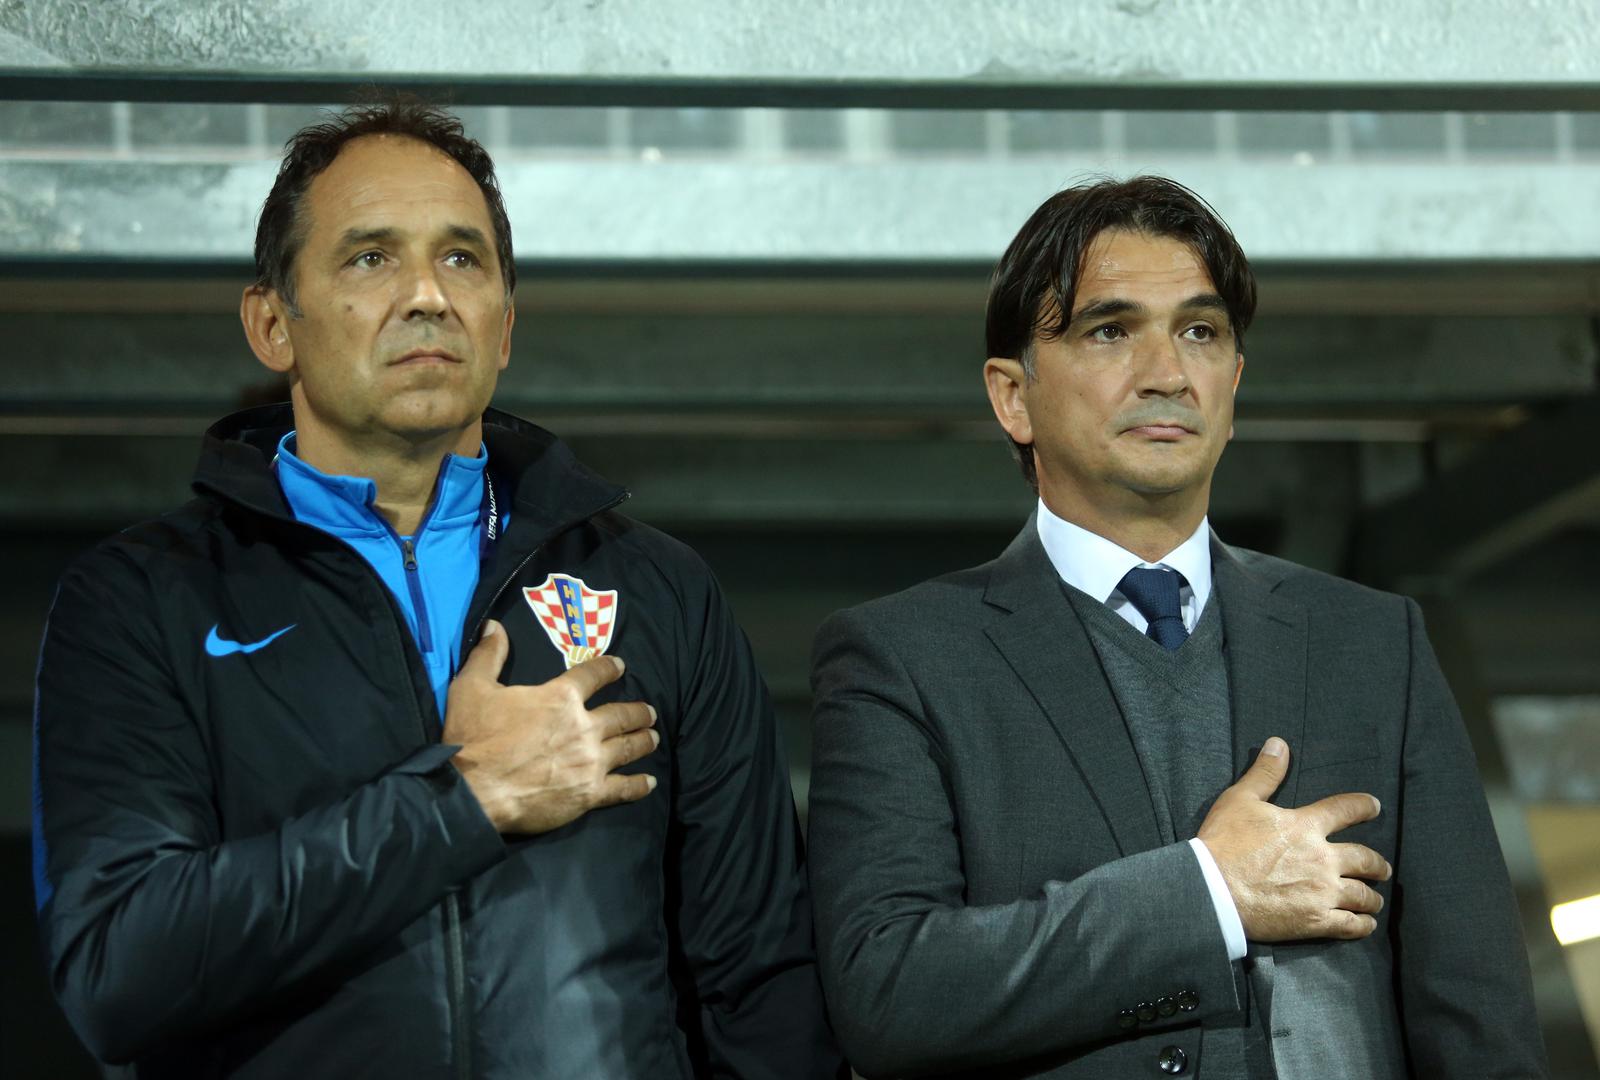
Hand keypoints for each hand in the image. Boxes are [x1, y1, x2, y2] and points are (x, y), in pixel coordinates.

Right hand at [442, 620, 658, 833]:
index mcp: (560, 698)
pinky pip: (622, 788)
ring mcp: (590, 762)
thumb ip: (488, 656)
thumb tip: (494, 626)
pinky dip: (638, 785)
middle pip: (621, 714)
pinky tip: (648, 782)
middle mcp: (584, 727)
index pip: (593, 676)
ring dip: (644, 740)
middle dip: (638, 711)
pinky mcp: (590, 793)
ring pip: (628, 747)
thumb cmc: (473, 739)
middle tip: (650, 711)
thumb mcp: (471, 687)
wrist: (474, 793)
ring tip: (653, 737)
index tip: (620, 666)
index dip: (608, 668)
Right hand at [1196, 736, 1391, 941]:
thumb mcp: (1240, 799)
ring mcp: (1323, 892)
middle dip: (1378, 864)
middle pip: (1365, 859)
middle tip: (1383, 868)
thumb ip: (1265, 773)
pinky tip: (1366, 924)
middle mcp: (1323, 859)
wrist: (1213, 889)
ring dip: (1373, 897)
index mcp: (1306, 826)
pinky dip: (1362, 925)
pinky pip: (1351, 924)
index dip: (1363, 806)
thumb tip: (1279, 743)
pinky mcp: (1316, 921)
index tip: (1375, 807)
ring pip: (1363, 895)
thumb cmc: (1224, 842)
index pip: (1345, 810)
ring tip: (1375, 899)